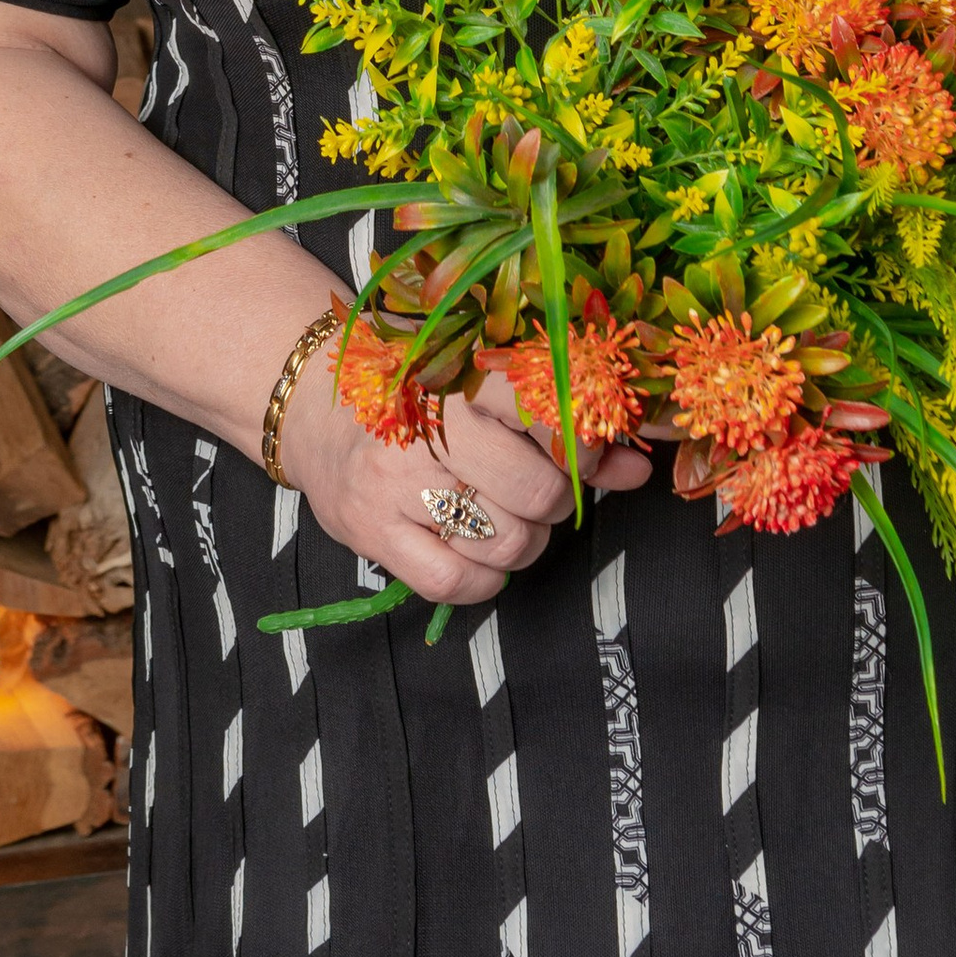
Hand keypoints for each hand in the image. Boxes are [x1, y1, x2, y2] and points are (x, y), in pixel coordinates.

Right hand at [280, 352, 650, 606]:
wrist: (314, 408)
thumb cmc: (418, 394)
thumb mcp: (488, 390)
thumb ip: (567, 424)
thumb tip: (641, 466)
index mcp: (465, 374)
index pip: (553, 414)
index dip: (584, 445)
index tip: (580, 451)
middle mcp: (428, 424)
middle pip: (539, 491)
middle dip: (555, 503)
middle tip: (538, 491)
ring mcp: (394, 480)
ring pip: (504, 543)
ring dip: (522, 544)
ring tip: (505, 519)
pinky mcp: (370, 530)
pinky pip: (454, 583)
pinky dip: (481, 580)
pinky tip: (474, 553)